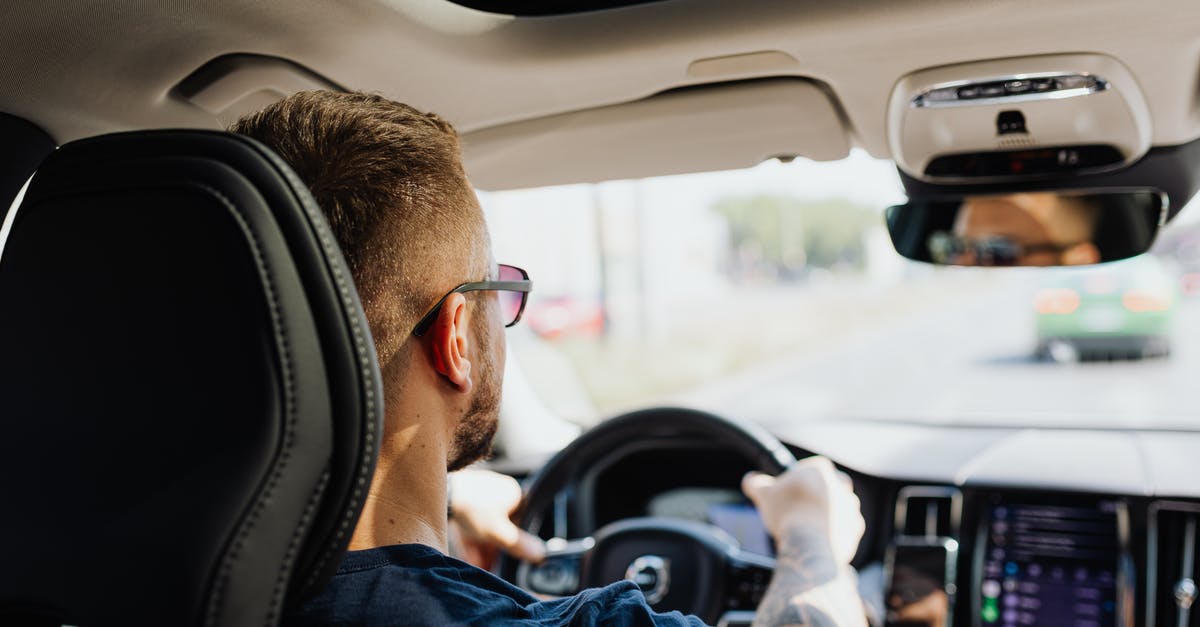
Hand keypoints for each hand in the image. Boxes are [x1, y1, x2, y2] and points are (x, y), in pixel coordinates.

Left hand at [448, 468, 545, 569]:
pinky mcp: (461, 501)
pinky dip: (471, 541)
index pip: (522, 521)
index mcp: (513, 493)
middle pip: (501, 527)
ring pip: (484, 527)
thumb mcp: (499, 532)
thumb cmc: (473, 507)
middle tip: (494, 567)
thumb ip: (519, 545)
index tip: (513, 558)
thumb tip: (540, 554)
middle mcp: (498, 492)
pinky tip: (470, 560)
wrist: (441, 494)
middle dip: (496, 550)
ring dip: (483, 549)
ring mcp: (478, 495)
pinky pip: (470, 524)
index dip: (516, 542)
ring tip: (482, 567)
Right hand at [741, 456, 863, 564]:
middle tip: (800, 509)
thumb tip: (750, 480)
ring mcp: (851, 508)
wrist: (809, 544)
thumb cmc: (788, 513)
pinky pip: (845, 528)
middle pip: (828, 486)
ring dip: (827, 514)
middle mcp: (842, 485)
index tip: (789, 492)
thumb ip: (756, 483)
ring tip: (807, 527)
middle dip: (817, 496)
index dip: (798, 480)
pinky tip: (818, 539)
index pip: (811, 468)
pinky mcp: (856, 529)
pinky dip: (834, 532)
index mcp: (821, 470)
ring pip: (838, 507)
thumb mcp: (764, 493)